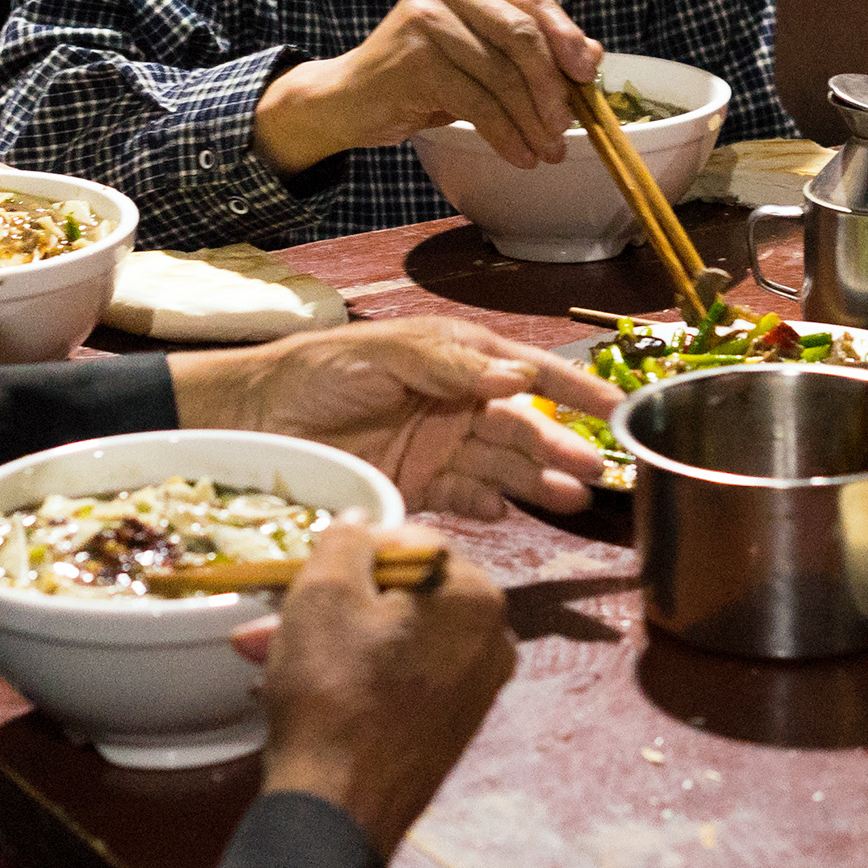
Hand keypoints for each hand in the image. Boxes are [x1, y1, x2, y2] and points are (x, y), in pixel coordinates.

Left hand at [175, 317, 614, 515]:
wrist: (252, 417)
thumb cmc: (316, 370)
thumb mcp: (383, 353)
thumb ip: (449, 364)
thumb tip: (516, 379)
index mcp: (454, 360)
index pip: (525, 374)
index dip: (572, 388)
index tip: (615, 406)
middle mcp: (455, 403)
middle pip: (522, 428)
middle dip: (561, 448)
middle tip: (597, 471)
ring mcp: (437, 446)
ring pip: (502, 467)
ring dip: (537, 483)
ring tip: (572, 501)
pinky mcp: (415, 485)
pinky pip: (464, 497)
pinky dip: (489, 506)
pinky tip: (511, 514)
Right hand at [242, 520, 514, 853]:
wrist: (337, 809)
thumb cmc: (332, 689)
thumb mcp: (323, 593)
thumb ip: (345, 540)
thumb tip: (361, 520)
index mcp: (477, 597)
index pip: (410, 542)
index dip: (350, 554)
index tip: (305, 578)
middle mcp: (493, 641)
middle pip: (402, 595)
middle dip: (333, 603)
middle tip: (273, 619)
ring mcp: (477, 691)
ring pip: (393, 639)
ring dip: (332, 639)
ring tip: (268, 653)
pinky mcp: (451, 729)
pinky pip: (400, 678)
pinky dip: (356, 674)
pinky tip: (304, 686)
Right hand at [252, 0, 600, 174]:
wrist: (349, 98)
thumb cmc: (422, 77)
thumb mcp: (480, 57)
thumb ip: (531, 49)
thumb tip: (591, 56)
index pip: (532, 2)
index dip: (567, 39)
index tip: (586, 78)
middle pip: (522, 35)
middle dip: (551, 87)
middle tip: (566, 127)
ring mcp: (426, 19)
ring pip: (502, 75)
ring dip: (531, 121)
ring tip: (546, 151)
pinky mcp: (414, 60)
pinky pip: (477, 103)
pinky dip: (505, 134)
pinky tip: (518, 155)